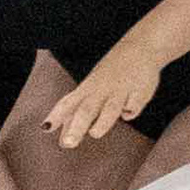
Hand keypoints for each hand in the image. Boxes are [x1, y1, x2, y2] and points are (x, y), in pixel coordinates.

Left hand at [43, 44, 168, 148]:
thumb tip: (55, 134)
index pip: (70, 102)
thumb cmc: (112, 71)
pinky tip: (127, 115)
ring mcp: (122, 89)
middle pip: (88, 109)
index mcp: (89, 88)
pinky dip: (131, 110)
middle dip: (77, 126)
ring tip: (94, 134)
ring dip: (102, 121)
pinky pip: (135, 103)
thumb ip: (75, 109)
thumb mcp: (91, 86)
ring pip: (111, 107)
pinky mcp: (142, 90)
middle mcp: (103, 89)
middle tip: (69, 143)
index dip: (58, 115)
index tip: (46, 128)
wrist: (143, 46)